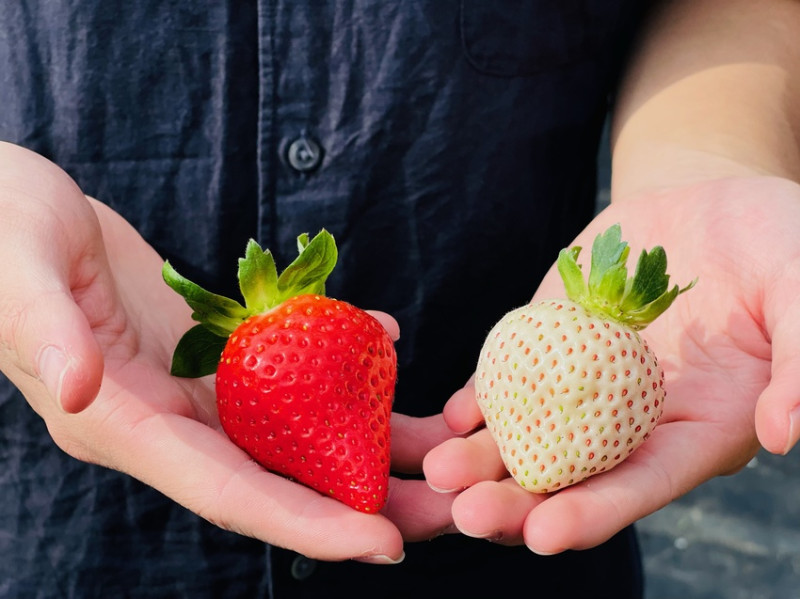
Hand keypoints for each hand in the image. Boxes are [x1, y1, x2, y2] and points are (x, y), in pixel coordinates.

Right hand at [0, 143, 453, 562]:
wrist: (9, 211)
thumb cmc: (0, 240)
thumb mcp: (17, 277)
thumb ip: (47, 335)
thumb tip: (78, 388)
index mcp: (122, 425)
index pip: (226, 491)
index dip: (304, 524)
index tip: (378, 546)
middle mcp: (168, 421)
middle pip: (279, 478)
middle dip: (362, 503)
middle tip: (449, 512)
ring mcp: (194, 385)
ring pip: (294, 431)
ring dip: (368, 444)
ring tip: (445, 451)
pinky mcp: (209, 348)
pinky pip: (285, 369)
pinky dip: (337, 365)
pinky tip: (384, 346)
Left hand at [424, 175, 799, 553]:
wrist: (714, 204)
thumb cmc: (779, 247)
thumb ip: (799, 365)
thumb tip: (784, 434)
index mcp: (699, 425)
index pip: (643, 482)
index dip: (596, 511)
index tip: (544, 536)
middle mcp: (635, 416)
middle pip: (573, 472)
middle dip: (518, 499)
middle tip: (466, 515)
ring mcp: (587, 379)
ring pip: (530, 431)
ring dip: (483, 457)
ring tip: (436, 472)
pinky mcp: (553, 338)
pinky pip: (512, 374)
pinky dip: (482, 397)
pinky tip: (451, 415)